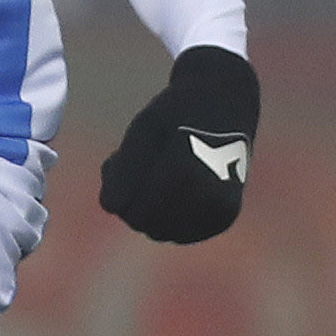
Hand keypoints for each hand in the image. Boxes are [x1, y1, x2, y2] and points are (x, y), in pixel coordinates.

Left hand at [98, 46, 256, 242]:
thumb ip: (123, 169)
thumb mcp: (143, 129)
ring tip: (157, 170)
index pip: (130, 211)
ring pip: (162, 232)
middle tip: (137, 162)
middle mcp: (207, 197)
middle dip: (131, 199)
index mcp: (184, 172)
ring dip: (150, 209)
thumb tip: (110, 207)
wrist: (225, 102)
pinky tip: (173, 184)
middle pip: (143, 223)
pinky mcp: (225, 217)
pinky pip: (182, 232)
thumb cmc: (177, 112)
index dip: (116, 188)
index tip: (118, 157)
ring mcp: (219, 211)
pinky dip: (171, 215)